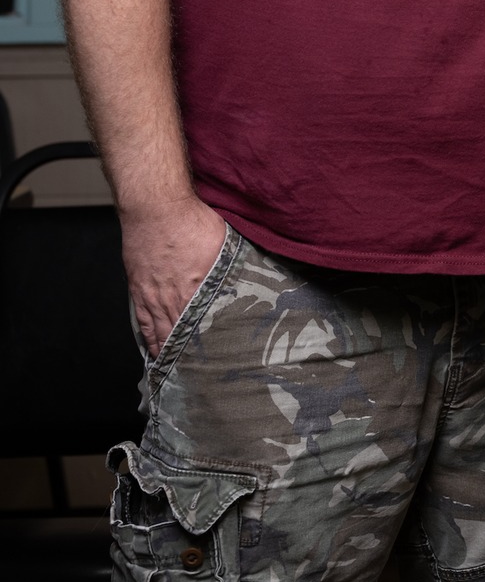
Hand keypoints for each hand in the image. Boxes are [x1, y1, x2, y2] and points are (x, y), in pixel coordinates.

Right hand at [121, 195, 227, 357]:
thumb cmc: (192, 221)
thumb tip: (248, 277)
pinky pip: (143, 321)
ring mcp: (153, 294)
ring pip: (161, 331)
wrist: (155, 208)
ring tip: (179, 369)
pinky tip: (154, 350)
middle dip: (193, 353)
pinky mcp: (138, 288)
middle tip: (201, 373)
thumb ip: (231, 266)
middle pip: (183, 332)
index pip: (206, 324)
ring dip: (170, 350)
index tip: (220, 360)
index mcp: (197, 287)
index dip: (213, 343)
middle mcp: (173, 297)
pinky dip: (149, 338)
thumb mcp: (223, 243)